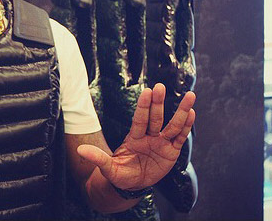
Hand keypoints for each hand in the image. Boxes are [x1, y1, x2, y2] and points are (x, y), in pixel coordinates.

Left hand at [77, 83, 195, 190]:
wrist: (132, 184)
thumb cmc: (119, 174)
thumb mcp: (108, 168)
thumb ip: (97, 158)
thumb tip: (79, 150)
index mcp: (134, 138)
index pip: (139, 120)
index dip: (143, 106)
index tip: (147, 92)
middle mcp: (148, 137)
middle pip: (155, 117)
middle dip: (158, 103)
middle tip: (160, 86)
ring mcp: (161, 143)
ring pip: (172, 125)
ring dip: (180, 111)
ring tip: (190, 96)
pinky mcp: (171, 152)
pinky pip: (180, 137)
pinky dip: (186, 126)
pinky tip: (192, 113)